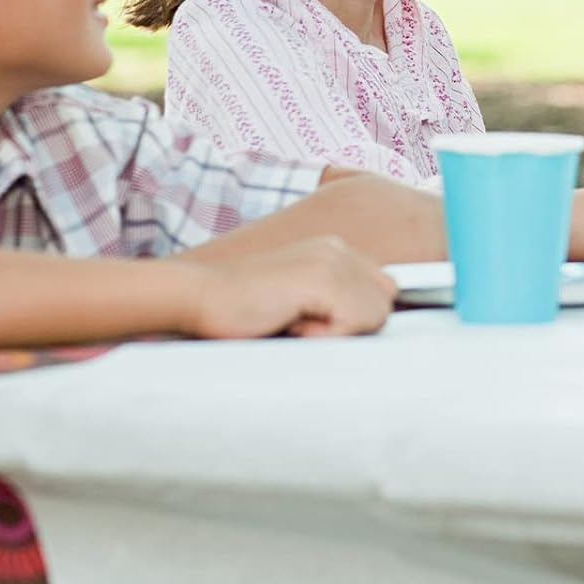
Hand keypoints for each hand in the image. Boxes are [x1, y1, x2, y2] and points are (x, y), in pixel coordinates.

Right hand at [185, 237, 397, 338]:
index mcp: (335, 250)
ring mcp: (331, 259)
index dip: (358, 317)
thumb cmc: (242, 309)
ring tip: (297, 321)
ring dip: (339, 331)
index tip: (319, 321)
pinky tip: (292, 323)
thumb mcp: (300, 300)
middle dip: (355, 324)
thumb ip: (334, 302)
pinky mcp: (320, 278)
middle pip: (386, 301)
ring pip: (376, 314)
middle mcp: (338, 248)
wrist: (198, 296)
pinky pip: (354, 321)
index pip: (382, 289)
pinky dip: (326, 335)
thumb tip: (369, 323)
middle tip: (307, 322)